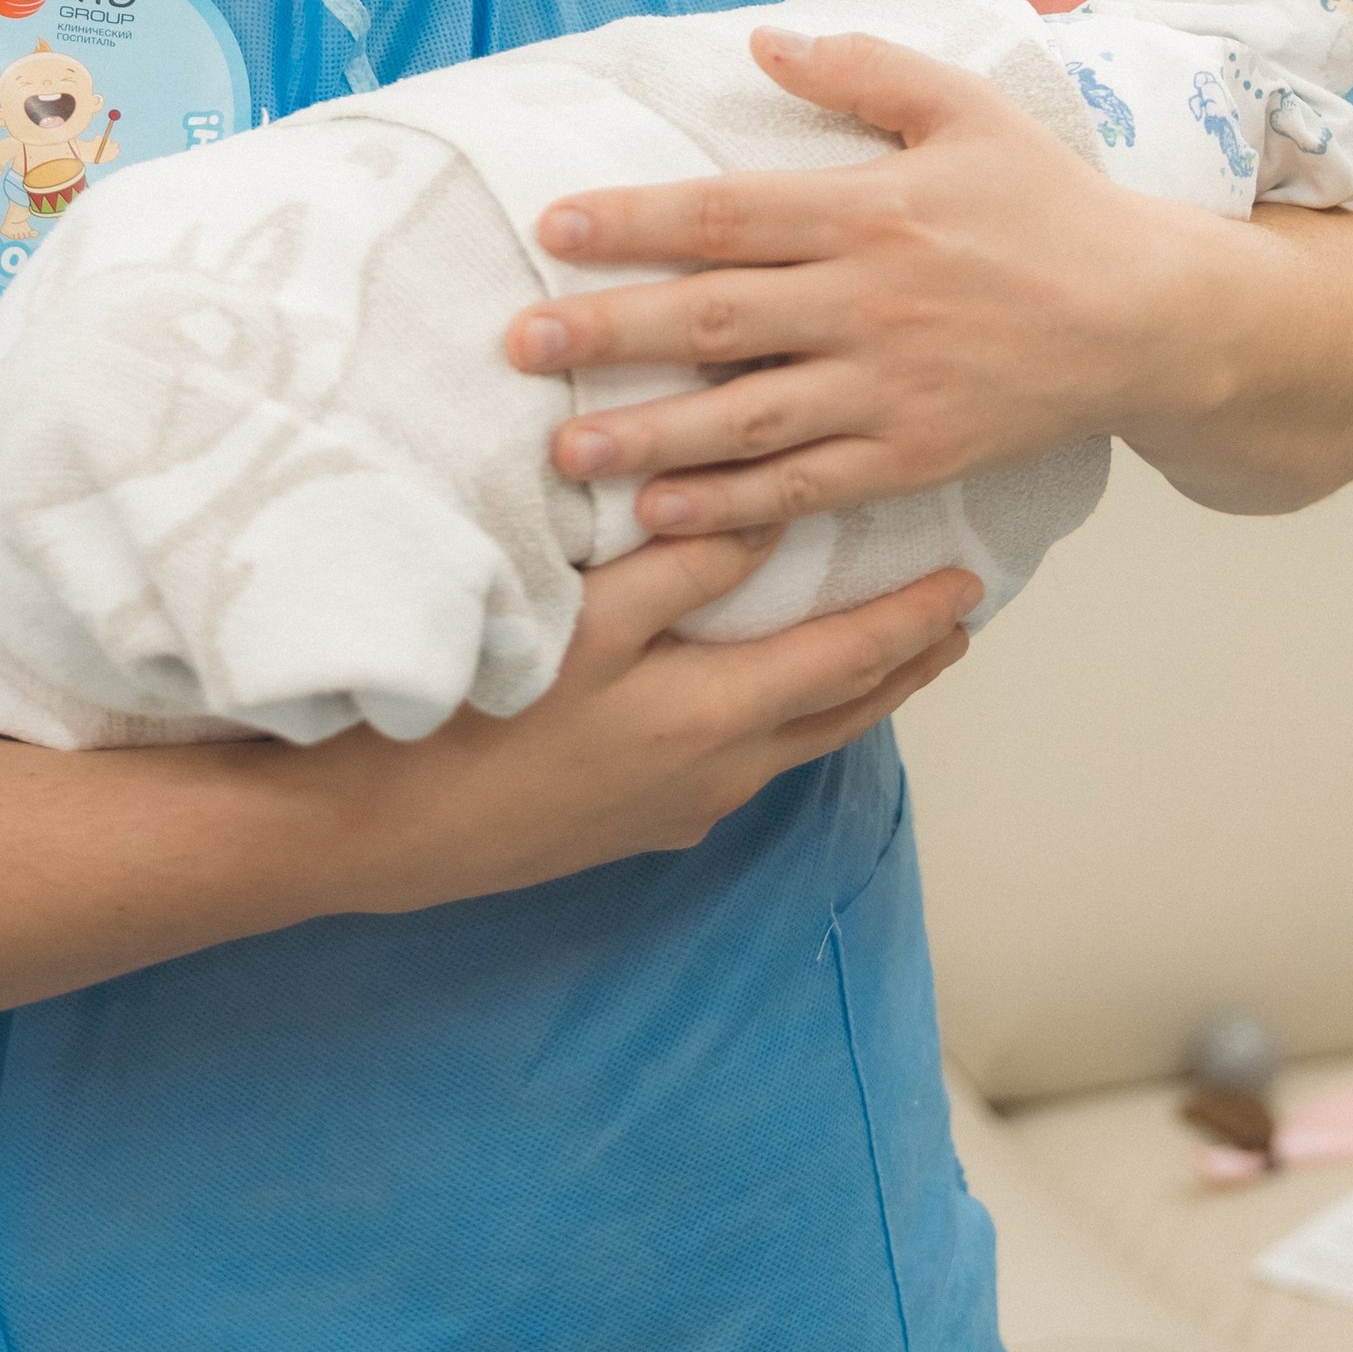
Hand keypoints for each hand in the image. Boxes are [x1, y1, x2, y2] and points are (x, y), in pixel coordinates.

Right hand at [312, 527, 978, 910]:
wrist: (382, 831)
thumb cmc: (477, 714)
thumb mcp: (583, 618)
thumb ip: (682, 567)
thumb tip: (766, 520)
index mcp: (718, 718)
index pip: (851, 659)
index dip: (916, 619)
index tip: (970, 581)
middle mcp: (719, 775)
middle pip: (842, 712)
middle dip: (906, 664)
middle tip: (957, 621)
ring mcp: (678, 810)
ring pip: (793, 743)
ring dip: (844, 693)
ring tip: (879, 653)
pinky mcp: (635, 826)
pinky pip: (738, 764)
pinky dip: (776, 718)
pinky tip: (755, 694)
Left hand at [502, 27, 1215, 536]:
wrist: (1151, 316)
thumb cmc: (1047, 205)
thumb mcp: (969, 110)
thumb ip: (864, 72)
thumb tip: (763, 42)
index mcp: (870, 211)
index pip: (727, 213)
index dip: (634, 221)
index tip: (551, 229)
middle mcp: (870, 302)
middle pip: (715, 318)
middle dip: (608, 332)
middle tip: (518, 345)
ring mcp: (891, 387)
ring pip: (747, 417)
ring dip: (649, 434)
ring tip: (563, 448)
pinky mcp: (915, 456)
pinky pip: (806, 486)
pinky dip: (731, 506)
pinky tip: (660, 513)